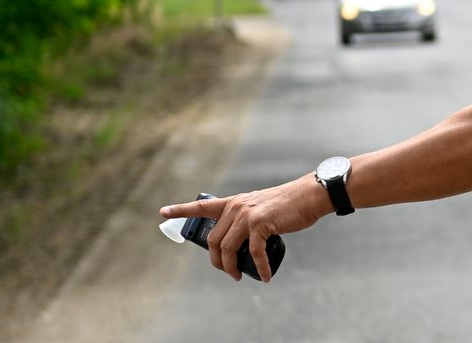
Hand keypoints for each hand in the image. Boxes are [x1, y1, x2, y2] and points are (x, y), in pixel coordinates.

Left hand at [159, 175, 329, 282]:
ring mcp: (247, 215)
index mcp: (234, 202)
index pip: (202, 206)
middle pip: (214, 240)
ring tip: (239, 277)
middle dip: (217, 262)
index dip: (180, 210)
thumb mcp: (259, 206)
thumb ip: (245, 218)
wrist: (309, 196)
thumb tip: (238, 242)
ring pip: (228, 249)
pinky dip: (259, 267)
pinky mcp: (261, 224)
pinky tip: (264, 275)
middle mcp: (236, 207)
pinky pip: (253, 253)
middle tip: (227, 272)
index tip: (162, 212)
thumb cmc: (287, 204)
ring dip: (231, 268)